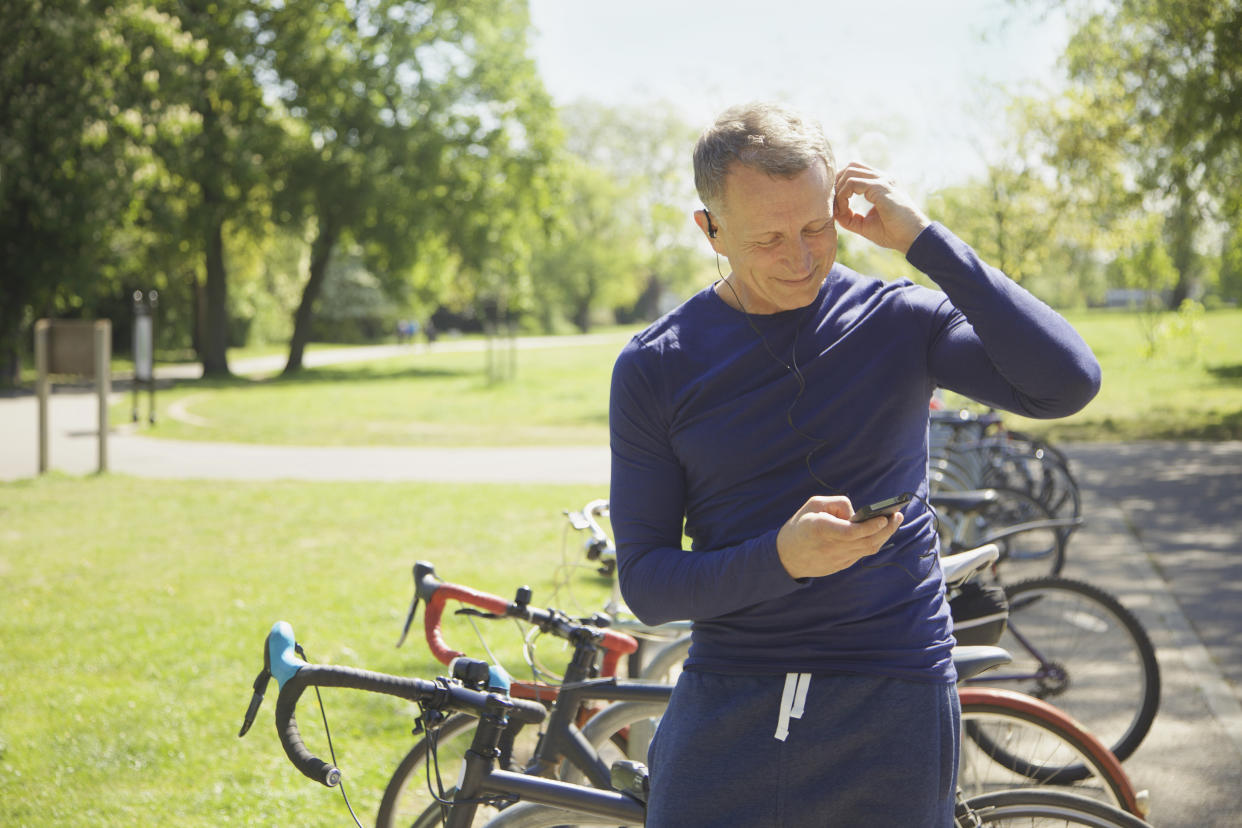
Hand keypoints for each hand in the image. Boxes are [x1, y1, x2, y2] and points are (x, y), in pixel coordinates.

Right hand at [776, 495, 903, 578]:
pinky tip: (880, 533)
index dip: (871, 526)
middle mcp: (832, 547)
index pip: (852, 532)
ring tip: (893, 522)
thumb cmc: (800, 526)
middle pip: (867, 542)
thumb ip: (838, 503)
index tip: (884, 517)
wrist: (786, 557)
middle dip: (886, 529)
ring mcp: (838, 559)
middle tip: (897, 516)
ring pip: (869, 549)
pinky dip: (874, 542)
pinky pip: (863, 554)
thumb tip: (857, 513)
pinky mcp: (841, 565)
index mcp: (822, 529)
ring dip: (884, 536)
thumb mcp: (813, 504)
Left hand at [833, 162, 931, 253]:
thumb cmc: (894, 233)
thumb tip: (835, 213)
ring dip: (839, 191)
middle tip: (835, 206)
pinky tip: (844, 210)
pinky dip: (842, 196)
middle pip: (851, 167)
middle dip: (837, 184)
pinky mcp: (880, 187)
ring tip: (840, 210)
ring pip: (849, 172)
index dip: (841, 187)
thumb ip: (850, 218)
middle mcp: (882, 178)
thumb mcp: (866, 225)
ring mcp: (882, 180)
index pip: (855, 173)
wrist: (913, 238)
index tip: (839, 209)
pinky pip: (852, 183)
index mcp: (881, 184)